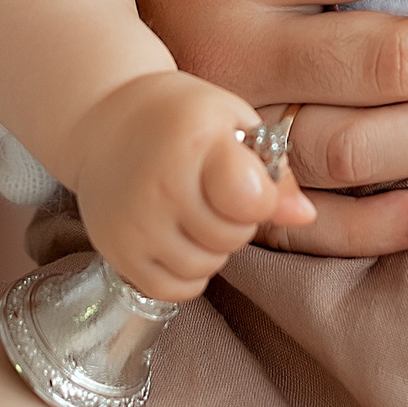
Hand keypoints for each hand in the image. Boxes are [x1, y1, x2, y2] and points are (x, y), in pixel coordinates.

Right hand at [70, 72, 315, 300]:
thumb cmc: (178, 117)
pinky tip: (177, 236)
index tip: (250, 179)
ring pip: (204, 267)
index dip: (262, 196)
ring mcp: (135, 223)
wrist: (103, 118)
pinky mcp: (116, 252)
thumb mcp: (231, 120)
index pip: (251, 198)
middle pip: (232, 237)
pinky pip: (174, 290)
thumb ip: (274, 168)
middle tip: (216, 192)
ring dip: (211, 247)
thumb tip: (304, 216)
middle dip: (236, 219)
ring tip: (194, 211)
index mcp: (194, 141)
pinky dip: (185, 272)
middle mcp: (160, 186)